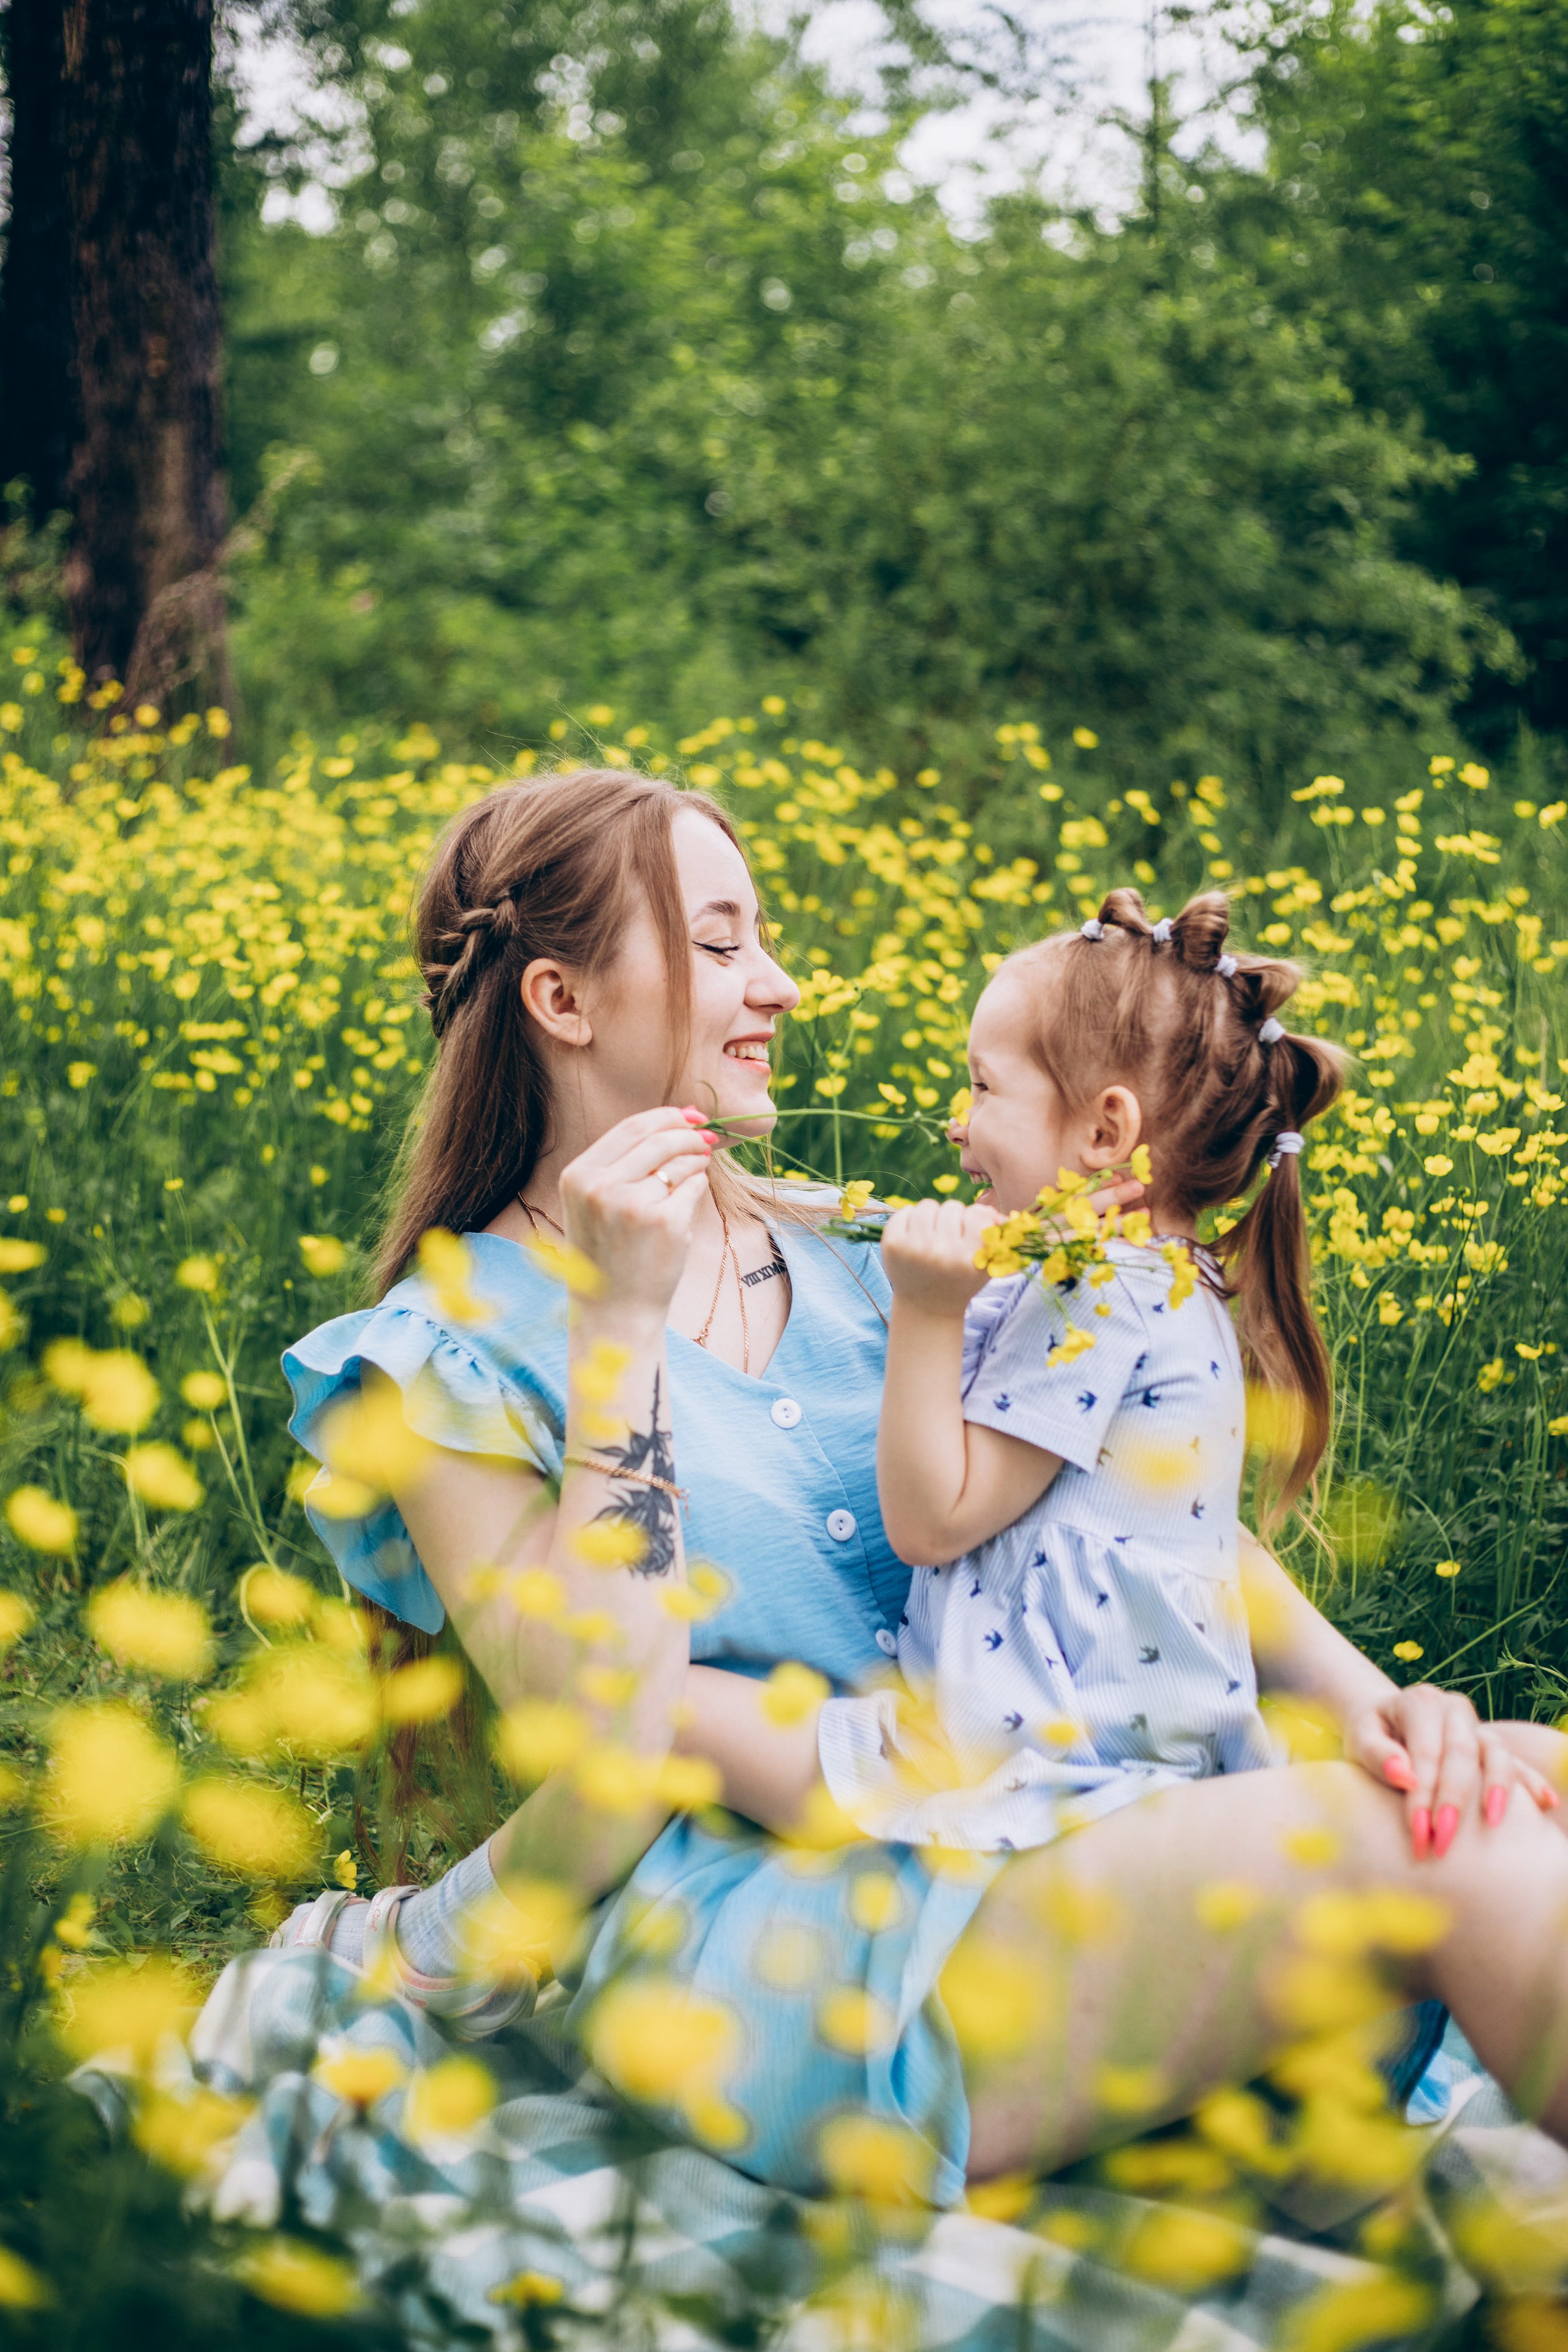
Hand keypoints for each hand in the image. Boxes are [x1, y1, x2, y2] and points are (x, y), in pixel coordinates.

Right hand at [558, 1106, 713, 1318]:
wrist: (614, 1309)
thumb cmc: (609, 1252)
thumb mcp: (595, 1202)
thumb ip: (624, 1162)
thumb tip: (681, 1118)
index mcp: (578, 1176)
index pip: (630, 1128)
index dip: (667, 1116)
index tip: (691, 1115)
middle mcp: (601, 1187)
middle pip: (659, 1139)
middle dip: (689, 1133)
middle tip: (706, 1138)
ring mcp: (633, 1205)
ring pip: (680, 1161)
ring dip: (696, 1158)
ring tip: (699, 1167)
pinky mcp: (665, 1223)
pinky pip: (694, 1187)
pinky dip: (698, 1187)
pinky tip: (689, 1200)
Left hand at [882, 1199, 997, 1317]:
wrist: (926, 1307)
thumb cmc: (960, 1282)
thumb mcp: (986, 1267)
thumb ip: (996, 1238)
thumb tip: (992, 1211)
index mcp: (968, 1259)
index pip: (978, 1214)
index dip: (975, 1221)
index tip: (969, 1235)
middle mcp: (940, 1252)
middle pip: (952, 1207)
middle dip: (953, 1219)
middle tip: (949, 1239)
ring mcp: (913, 1248)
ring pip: (928, 1206)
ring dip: (932, 1216)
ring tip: (932, 1235)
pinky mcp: (892, 1244)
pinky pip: (904, 1211)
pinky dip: (911, 1219)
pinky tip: (915, 1237)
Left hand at [1345, 1682, 1560, 1857]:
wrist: (1385, 1721)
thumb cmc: (1370, 1735)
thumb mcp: (1359, 1739)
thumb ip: (1376, 1754)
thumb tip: (1405, 1777)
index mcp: (1420, 1702)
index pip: (1425, 1752)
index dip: (1423, 1795)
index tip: (1417, 1834)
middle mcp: (1454, 1708)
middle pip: (1461, 1754)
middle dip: (1453, 1801)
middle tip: (1442, 1842)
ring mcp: (1477, 1725)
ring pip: (1496, 1752)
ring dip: (1496, 1789)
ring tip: (1493, 1822)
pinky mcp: (1490, 1745)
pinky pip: (1516, 1761)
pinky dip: (1531, 1781)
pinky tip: (1545, 1803)